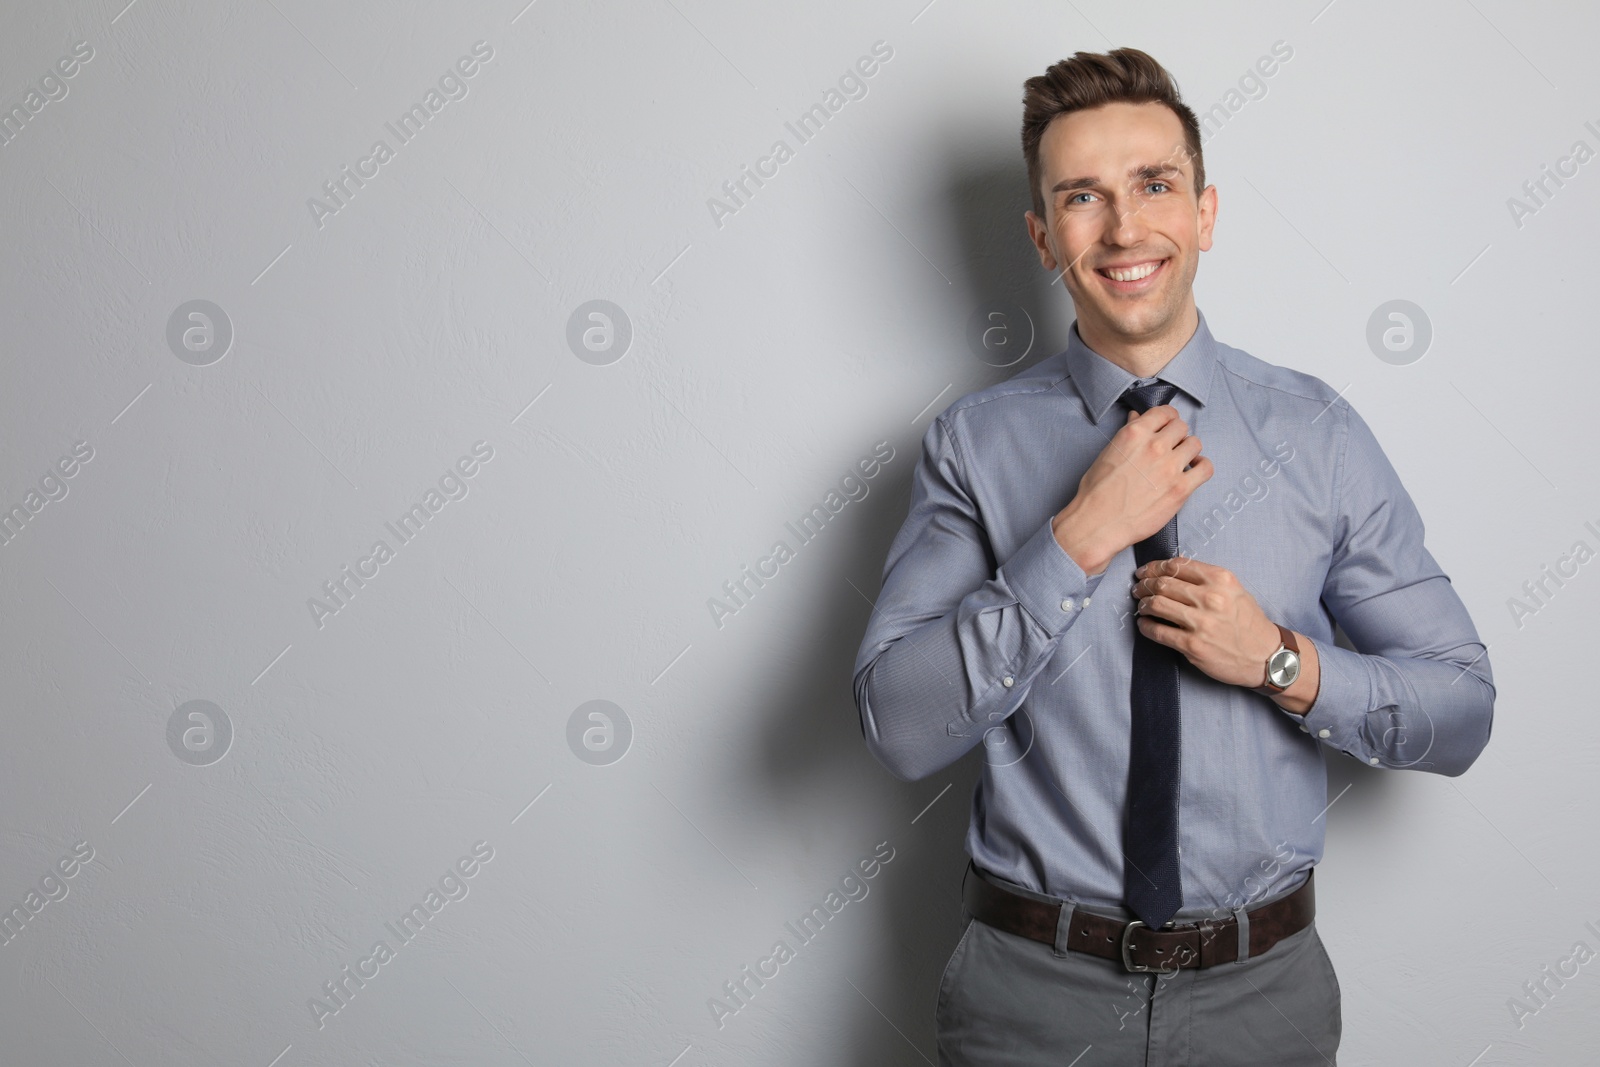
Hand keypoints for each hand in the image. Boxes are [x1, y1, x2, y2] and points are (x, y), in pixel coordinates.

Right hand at [1053, 405, 1212, 572]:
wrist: (1098, 523)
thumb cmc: (1096, 492)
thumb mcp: (1107, 453)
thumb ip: (1128, 434)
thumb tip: (1137, 418)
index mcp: (1135, 434)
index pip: (1164, 412)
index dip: (1167, 418)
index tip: (1167, 425)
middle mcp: (1155, 446)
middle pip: (1181, 427)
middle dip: (1176, 435)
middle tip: (1171, 447)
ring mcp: (1170, 467)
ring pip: (1195, 444)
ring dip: (1189, 450)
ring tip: (1181, 460)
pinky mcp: (1181, 488)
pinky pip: (1205, 468)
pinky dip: (1201, 467)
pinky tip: (1193, 471)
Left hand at [1129, 556, 1281, 688]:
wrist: (1267, 656)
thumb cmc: (1248, 622)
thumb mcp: (1234, 590)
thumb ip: (1206, 579)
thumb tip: (1169, 572)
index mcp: (1221, 579)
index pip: (1176, 565)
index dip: (1154, 567)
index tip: (1145, 571)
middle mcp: (1211, 598)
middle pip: (1162, 583)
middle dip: (1145, 585)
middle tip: (1138, 589)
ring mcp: (1201, 623)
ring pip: (1157, 604)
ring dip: (1143, 604)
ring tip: (1142, 606)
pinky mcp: (1193, 645)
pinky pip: (1158, 631)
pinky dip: (1146, 626)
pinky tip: (1145, 624)